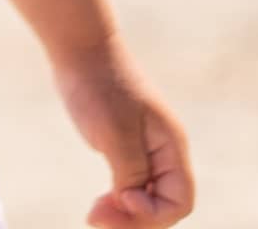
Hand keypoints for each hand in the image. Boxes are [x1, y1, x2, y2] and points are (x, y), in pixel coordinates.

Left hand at [50, 32, 195, 226]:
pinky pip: (129, 183)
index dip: (153, 213)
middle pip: (162, 203)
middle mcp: (162, 150)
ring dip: (124, 212)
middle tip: (95, 217)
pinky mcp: (122, 143)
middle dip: (134, 218)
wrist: (78, 46)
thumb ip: (131, 171)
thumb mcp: (115, 131)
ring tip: (94, 214)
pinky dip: (116, 198)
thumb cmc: (99, 84)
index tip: (121, 200)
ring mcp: (143, 148)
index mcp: (170, 146)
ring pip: (144, 196)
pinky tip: (98, 202)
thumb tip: (133, 203)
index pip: (179, 200)